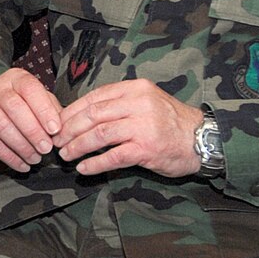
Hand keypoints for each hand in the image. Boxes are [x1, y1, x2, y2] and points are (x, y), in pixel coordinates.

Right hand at [0, 68, 64, 172]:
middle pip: (14, 108)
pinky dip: (9, 157)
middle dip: (33, 131)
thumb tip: (62, 130)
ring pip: (2, 127)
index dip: (43, 110)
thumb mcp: (36, 97)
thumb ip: (50, 109)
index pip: (30, 89)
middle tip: (46, 149)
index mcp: (17, 78)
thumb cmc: (19, 101)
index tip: (55, 130)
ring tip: (35, 158)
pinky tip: (22, 164)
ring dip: (22, 147)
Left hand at [54, 79, 205, 178]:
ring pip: (99, 135)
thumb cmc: (170, 122)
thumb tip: (81, 114)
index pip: (94, 98)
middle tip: (56, 141)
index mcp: (135, 89)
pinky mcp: (146, 149)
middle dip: (69, 129)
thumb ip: (119, 104)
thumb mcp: (146, 101)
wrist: (202, 139)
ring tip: (65, 155)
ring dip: (77, 146)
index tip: (58, 123)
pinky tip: (83, 168)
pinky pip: (112, 156)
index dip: (71, 111)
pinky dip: (94, 163)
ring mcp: (143, 126)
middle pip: (92, 115)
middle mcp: (138, 104)